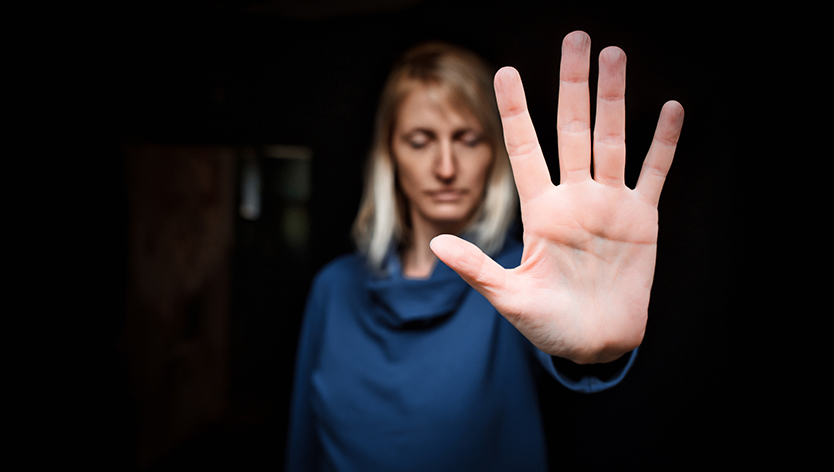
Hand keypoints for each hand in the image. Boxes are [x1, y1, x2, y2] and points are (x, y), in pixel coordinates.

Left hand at [430, 31, 683, 363]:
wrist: (596, 344)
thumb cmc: (549, 325)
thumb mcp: (510, 299)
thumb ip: (478, 270)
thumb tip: (437, 245)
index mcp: (541, 211)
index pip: (524, 149)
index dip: (515, 111)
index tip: (505, 72)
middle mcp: (574, 198)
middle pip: (572, 130)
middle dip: (573, 85)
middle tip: (576, 38)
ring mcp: (609, 205)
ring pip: (611, 140)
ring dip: (613, 99)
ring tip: (613, 54)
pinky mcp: (641, 220)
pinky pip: (653, 173)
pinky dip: (663, 144)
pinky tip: (669, 109)